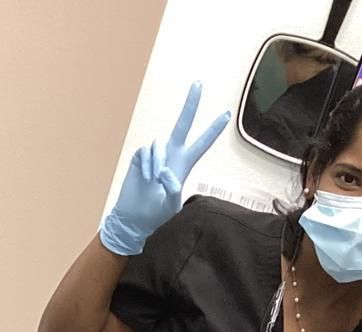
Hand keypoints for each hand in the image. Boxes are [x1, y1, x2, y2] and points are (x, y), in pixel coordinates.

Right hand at [100, 82, 229, 256]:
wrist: (134, 218)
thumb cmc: (156, 214)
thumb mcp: (171, 206)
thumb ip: (173, 189)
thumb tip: (165, 170)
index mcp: (183, 165)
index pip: (201, 144)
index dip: (213, 130)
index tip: (226, 114)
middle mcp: (170, 155)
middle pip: (182, 124)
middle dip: (190, 105)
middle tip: (199, 83)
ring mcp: (155, 155)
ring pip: (159, 144)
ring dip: (158, 162)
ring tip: (153, 181)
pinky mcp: (141, 156)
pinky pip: (146, 152)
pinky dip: (147, 165)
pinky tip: (146, 179)